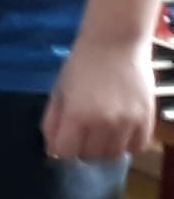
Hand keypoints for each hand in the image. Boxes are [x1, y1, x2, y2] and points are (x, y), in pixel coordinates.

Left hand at [44, 38, 158, 162]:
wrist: (115, 44)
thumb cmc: (81, 64)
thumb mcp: (59, 90)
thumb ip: (52, 121)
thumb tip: (51, 149)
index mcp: (78, 115)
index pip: (66, 151)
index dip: (61, 148)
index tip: (63, 140)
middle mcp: (104, 123)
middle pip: (90, 155)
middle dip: (81, 148)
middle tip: (81, 133)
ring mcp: (128, 123)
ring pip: (114, 154)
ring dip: (104, 148)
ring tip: (100, 132)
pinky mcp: (147, 119)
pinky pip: (137, 146)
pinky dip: (126, 145)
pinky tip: (118, 133)